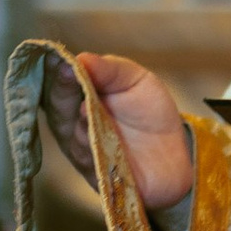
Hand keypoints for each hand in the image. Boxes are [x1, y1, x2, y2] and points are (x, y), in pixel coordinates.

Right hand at [44, 50, 194, 216]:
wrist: (175, 152)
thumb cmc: (148, 112)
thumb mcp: (135, 80)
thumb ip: (111, 69)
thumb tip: (81, 57)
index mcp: (79, 95)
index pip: (59, 80)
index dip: (56, 69)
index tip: (58, 57)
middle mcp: (73, 122)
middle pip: (59, 106)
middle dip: (63, 90)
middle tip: (68, 74)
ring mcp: (82, 148)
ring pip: (72, 134)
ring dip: (79, 121)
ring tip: (87, 107)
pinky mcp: (95, 172)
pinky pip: (89, 160)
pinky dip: (93, 149)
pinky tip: (97, 137)